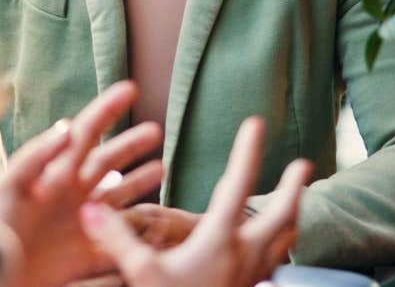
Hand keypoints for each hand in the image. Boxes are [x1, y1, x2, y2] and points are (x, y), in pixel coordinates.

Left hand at [0, 81, 163, 286]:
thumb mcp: (10, 185)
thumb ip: (37, 155)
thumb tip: (69, 125)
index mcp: (54, 170)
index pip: (85, 131)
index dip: (106, 109)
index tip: (129, 88)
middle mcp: (69, 191)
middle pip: (106, 160)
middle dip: (130, 144)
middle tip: (156, 129)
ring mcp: (79, 221)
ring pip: (116, 195)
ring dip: (138, 180)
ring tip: (162, 166)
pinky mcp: (84, 254)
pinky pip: (117, 239)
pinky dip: (136, 231)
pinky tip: (156, 227)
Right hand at [79, 117, 312, 286]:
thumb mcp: (143, 276)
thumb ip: (117, 240)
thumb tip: (90, 207)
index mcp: (221, 241)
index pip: (238, 186)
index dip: (247, 152)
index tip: (256, 123)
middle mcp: (245, 256)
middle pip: (282, 216)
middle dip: (293, 188)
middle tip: (304, 164)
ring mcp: (251, 279)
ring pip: (284, 242)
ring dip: (292, 217)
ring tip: (297, 203)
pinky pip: (272, 266)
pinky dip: (278, 248)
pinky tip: (271, 253)